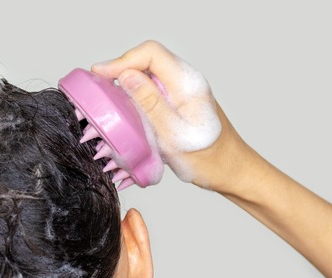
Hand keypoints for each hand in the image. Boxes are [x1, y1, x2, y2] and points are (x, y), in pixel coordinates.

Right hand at [92, 41, 251, 190]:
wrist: (232, 171)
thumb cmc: (209, 160)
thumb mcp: (174, 135)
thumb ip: (150, 104)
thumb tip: (126, 76)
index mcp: (188, 83)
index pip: (151, 53)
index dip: (122, 60)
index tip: (100, 74)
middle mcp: (187, 81)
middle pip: (148, 59)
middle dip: (121, 68)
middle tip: (99, 85)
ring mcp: (184, 91)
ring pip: (150, 73)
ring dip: (127, 80)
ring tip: (107, 95)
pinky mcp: (180, 102)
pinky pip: (155, 88)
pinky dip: (136, 93)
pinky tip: (126, 107)